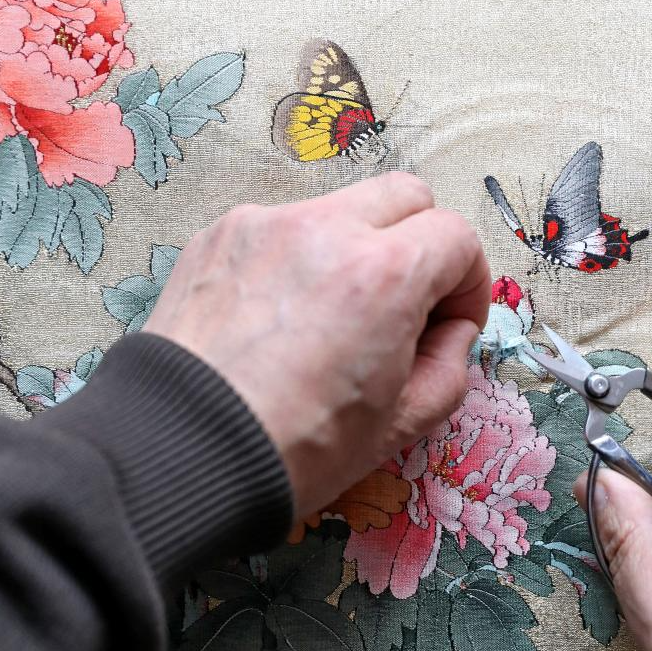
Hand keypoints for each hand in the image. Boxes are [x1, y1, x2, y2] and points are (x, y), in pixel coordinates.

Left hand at [145, 172, 489, 517]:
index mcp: (383, 274)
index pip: (456, 238)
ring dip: (357, 248)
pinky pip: (281, 227)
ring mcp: (264, 225)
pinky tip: (279, 316)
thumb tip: (450, 330)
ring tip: (332, 315)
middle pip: (406, 197)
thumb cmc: (295, 448)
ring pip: (339, 208)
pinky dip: (298, 258)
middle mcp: (325, 230)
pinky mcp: (218, 236)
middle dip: (421, 243)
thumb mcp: (401, 424)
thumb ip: (449, 365)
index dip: (468, 283)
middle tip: (407, 303)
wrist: (183, 454)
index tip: (451, 321)